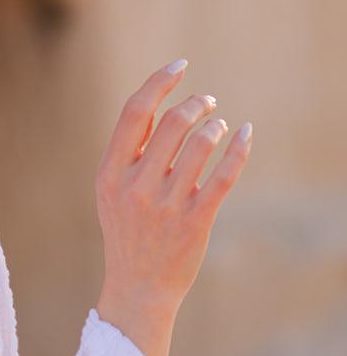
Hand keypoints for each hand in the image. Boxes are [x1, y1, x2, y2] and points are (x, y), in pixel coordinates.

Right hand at [94, 62, 252, 309]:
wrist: (137, 288)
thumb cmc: (128, 234)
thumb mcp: (112, 192)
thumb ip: (129, 153)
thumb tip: (160, 105)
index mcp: (110, 174)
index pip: (134, 113)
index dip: (158, 83)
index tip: (180, 66)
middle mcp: (136, 187)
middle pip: (172, 123)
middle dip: (196, 104)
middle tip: (207, 103)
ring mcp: (166, 205)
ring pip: (201, 145)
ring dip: (215, 126)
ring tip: (219, 126)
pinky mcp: (196, 221)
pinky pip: (224, 175)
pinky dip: (238, 149)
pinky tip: (244, 135)